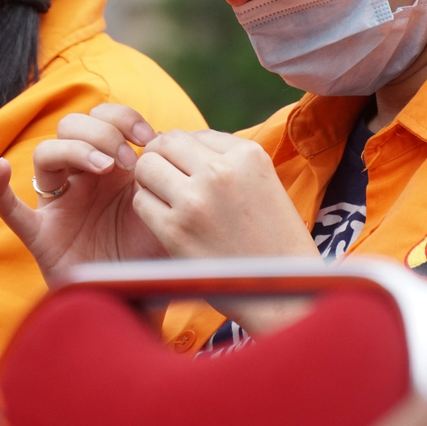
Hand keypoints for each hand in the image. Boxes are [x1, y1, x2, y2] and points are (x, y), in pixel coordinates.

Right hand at [0, 104, 167, 282]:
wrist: (141, 295)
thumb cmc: (152, 247)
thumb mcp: (164, 201)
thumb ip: (164, 170)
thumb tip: (168, 136)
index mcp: (111, 162)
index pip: (103, 116)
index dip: (123, 117)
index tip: (148, 137)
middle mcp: (81, 176)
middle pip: (72, 126)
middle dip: (103, 133)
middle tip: (129, 159)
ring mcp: (59, 203)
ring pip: (46, 153)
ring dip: (76, 150)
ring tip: (106, 168)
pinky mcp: (41, 233)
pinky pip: (10, 209)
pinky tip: (1, 170)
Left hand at [131, 129, 319, 332]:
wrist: (285, 291)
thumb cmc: (273, 235)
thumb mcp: (263, 180)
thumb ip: (226, 157)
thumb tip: (175, 141)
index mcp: (248, 154)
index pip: (194, 134)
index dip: (185, 152)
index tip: (190, 172)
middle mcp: (221, 171)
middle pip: (165, 142)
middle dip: (160, 157)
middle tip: (166, 178)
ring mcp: (196, 200)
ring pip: (146, 167)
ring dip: (150, 180)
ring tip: (165, 197)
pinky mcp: (176, 231)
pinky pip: (141, 202)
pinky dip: (147, 206)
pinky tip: (166, 219)